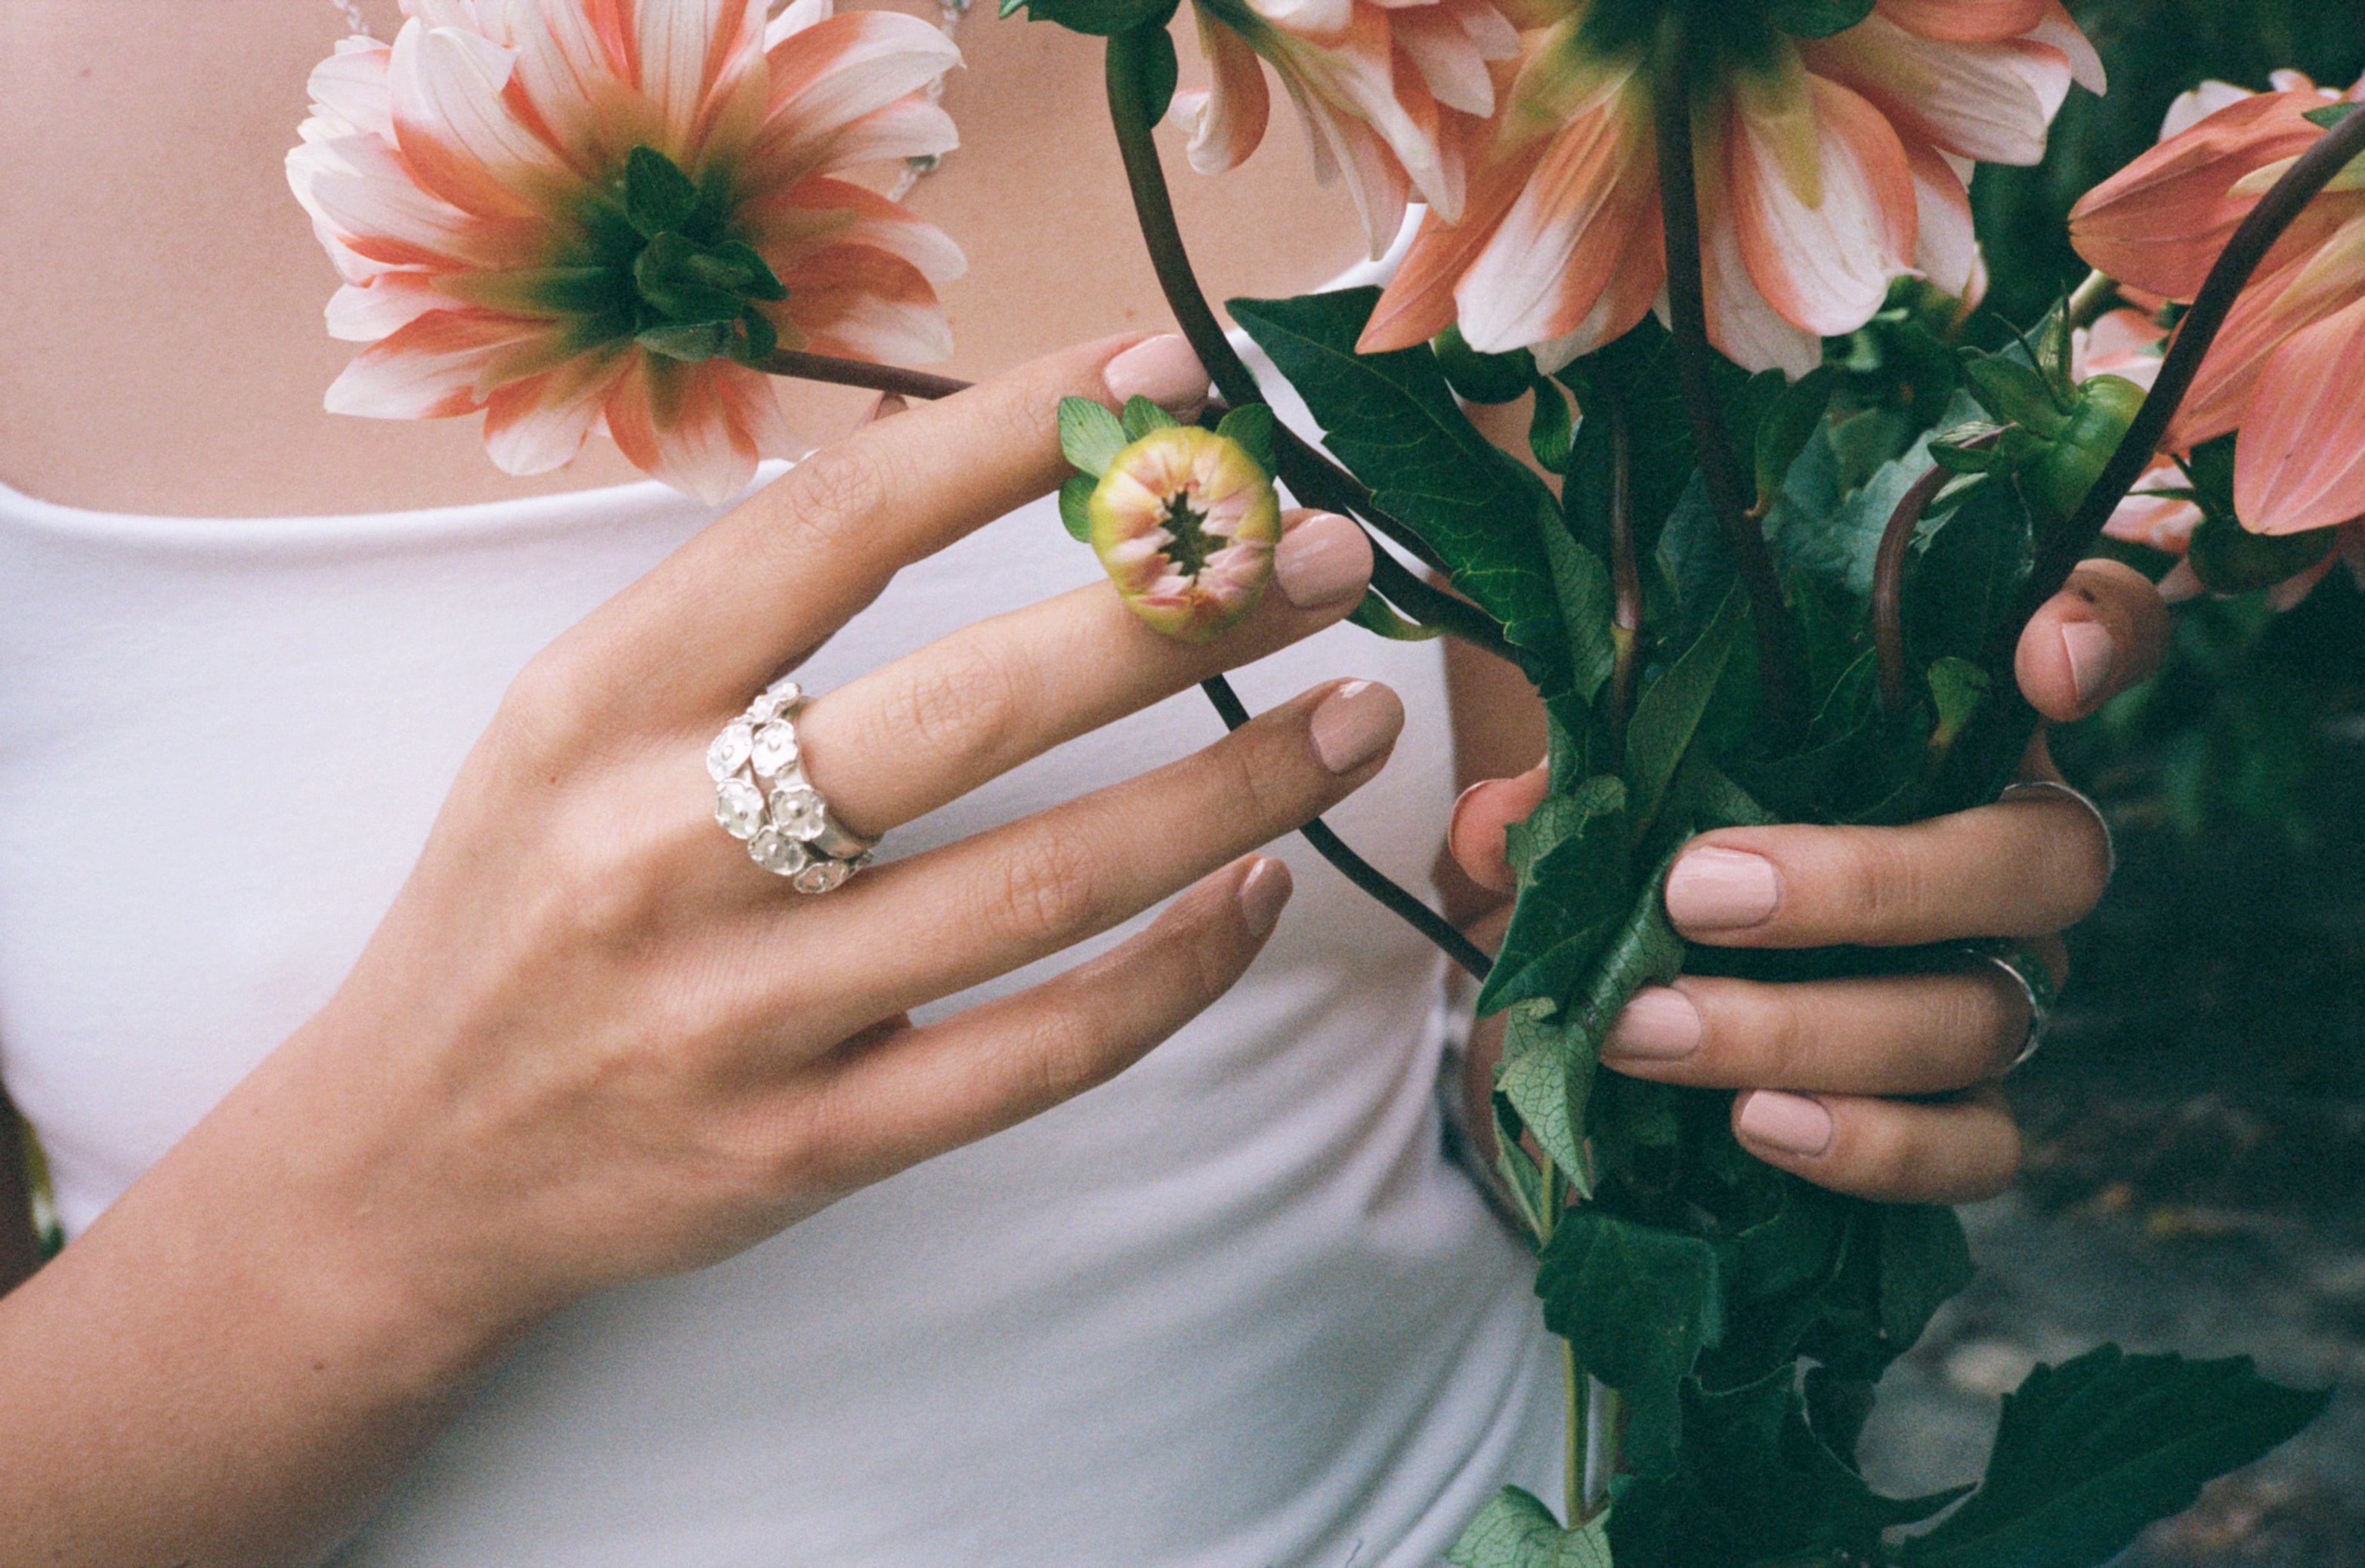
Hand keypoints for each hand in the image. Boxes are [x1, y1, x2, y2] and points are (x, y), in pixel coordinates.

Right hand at [161, 335, 1391, 1332]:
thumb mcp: (568, 720)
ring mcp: (746, 1012)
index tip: (1163, 368)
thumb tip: (980, 469)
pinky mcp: (812, 1145)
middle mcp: (665, 849)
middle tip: (1328, 555)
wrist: (412, 1164)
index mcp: (598, 703)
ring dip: (1232, 792)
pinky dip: (1173, 975)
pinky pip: (1038, 1053)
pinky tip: (1259, 897)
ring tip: (1354, 718)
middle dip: (1176, 611)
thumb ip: (741, 617)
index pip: (834, 526)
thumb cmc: (523, 900)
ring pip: (1043, 884)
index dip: (1010, 430)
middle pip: (976, 706)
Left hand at [1446, 560, 2167, 1204]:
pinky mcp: (1970, 1113)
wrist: (1650, 1009)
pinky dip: (1873, 1147)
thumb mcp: (1607, 798)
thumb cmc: (1652, 853)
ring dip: (1806, 1029)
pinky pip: (1977, 1149)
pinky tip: (1760, 1126)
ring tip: (1649, 1030)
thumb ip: (1566, 790)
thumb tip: (1498, 829)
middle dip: (1867, 884)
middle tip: (1695, 893)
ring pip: (1982, 1016)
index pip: (2088, 643)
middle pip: (2040, 863)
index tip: (2040, 657)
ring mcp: (2003, 988)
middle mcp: (2005, 854)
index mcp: (1942, 731)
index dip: (2097, 636)